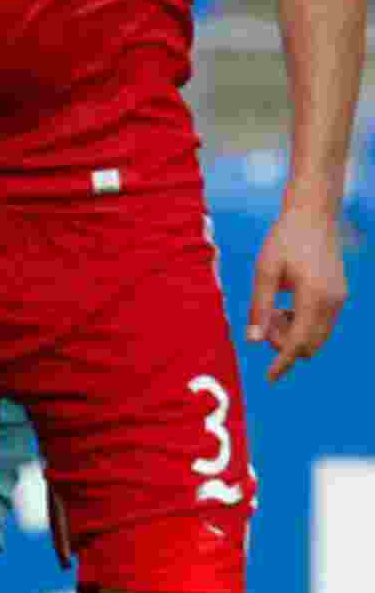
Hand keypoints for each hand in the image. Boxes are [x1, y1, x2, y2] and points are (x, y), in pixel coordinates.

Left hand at [247, 202, 346, 381]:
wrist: (313, 213)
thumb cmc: (284, 238)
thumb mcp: (265, 270)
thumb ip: (260, 307)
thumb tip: (252, 341)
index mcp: (314, 297)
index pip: (299, 343)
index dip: (283, 362)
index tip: (269, 378)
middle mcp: (333, 303)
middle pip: (311, 345)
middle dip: (285, 343)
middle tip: (265, 321)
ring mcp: (340, 299)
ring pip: (318, 336)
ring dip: (294, 334)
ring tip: (274, 309)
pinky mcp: (340, 294)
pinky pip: (322, 323)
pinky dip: (304, 324)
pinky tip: (286, 305)